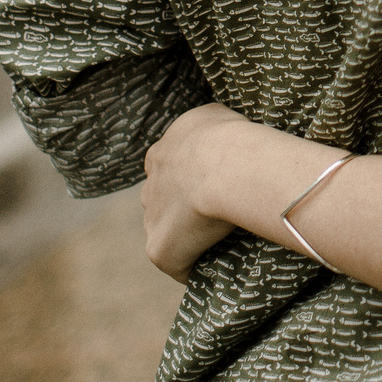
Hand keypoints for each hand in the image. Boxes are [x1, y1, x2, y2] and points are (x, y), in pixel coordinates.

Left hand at [141, 102, 249, 281]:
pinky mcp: (159, 248)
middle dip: (182, 206)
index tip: (213, 183)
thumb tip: (218, 135)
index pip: (169, 168)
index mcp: (161, 153)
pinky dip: (191, 266)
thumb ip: (207, 125)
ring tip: (217, 241)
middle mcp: (151, 184)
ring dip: (185, 236)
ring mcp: (152, 218)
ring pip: (166, 230)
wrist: (226, 165)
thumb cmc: (230, 137)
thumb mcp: (215, 114)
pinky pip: (175, 263)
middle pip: (163, 200)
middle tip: (217, 212)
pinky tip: (214, 267)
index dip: (190, 177)